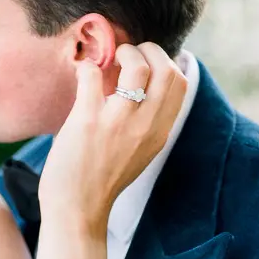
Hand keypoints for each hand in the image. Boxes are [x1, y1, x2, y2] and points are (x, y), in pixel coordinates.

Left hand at [37, 43, 187, 239]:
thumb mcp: (139, 151)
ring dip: (122, 53)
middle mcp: (145, 125)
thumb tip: (135, 82)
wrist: (77, 209)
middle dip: (148, 50)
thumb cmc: (101, 179)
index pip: (180, 82)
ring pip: (136, 68)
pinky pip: (91, 76)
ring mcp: (118, 123)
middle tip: (128, 53)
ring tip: (108, 59)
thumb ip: (144, 122)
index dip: (165, 61)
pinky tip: (81, 73)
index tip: (146, 61)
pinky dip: (86, 67)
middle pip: (166, 69)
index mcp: (160, 132)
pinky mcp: (88, 121)